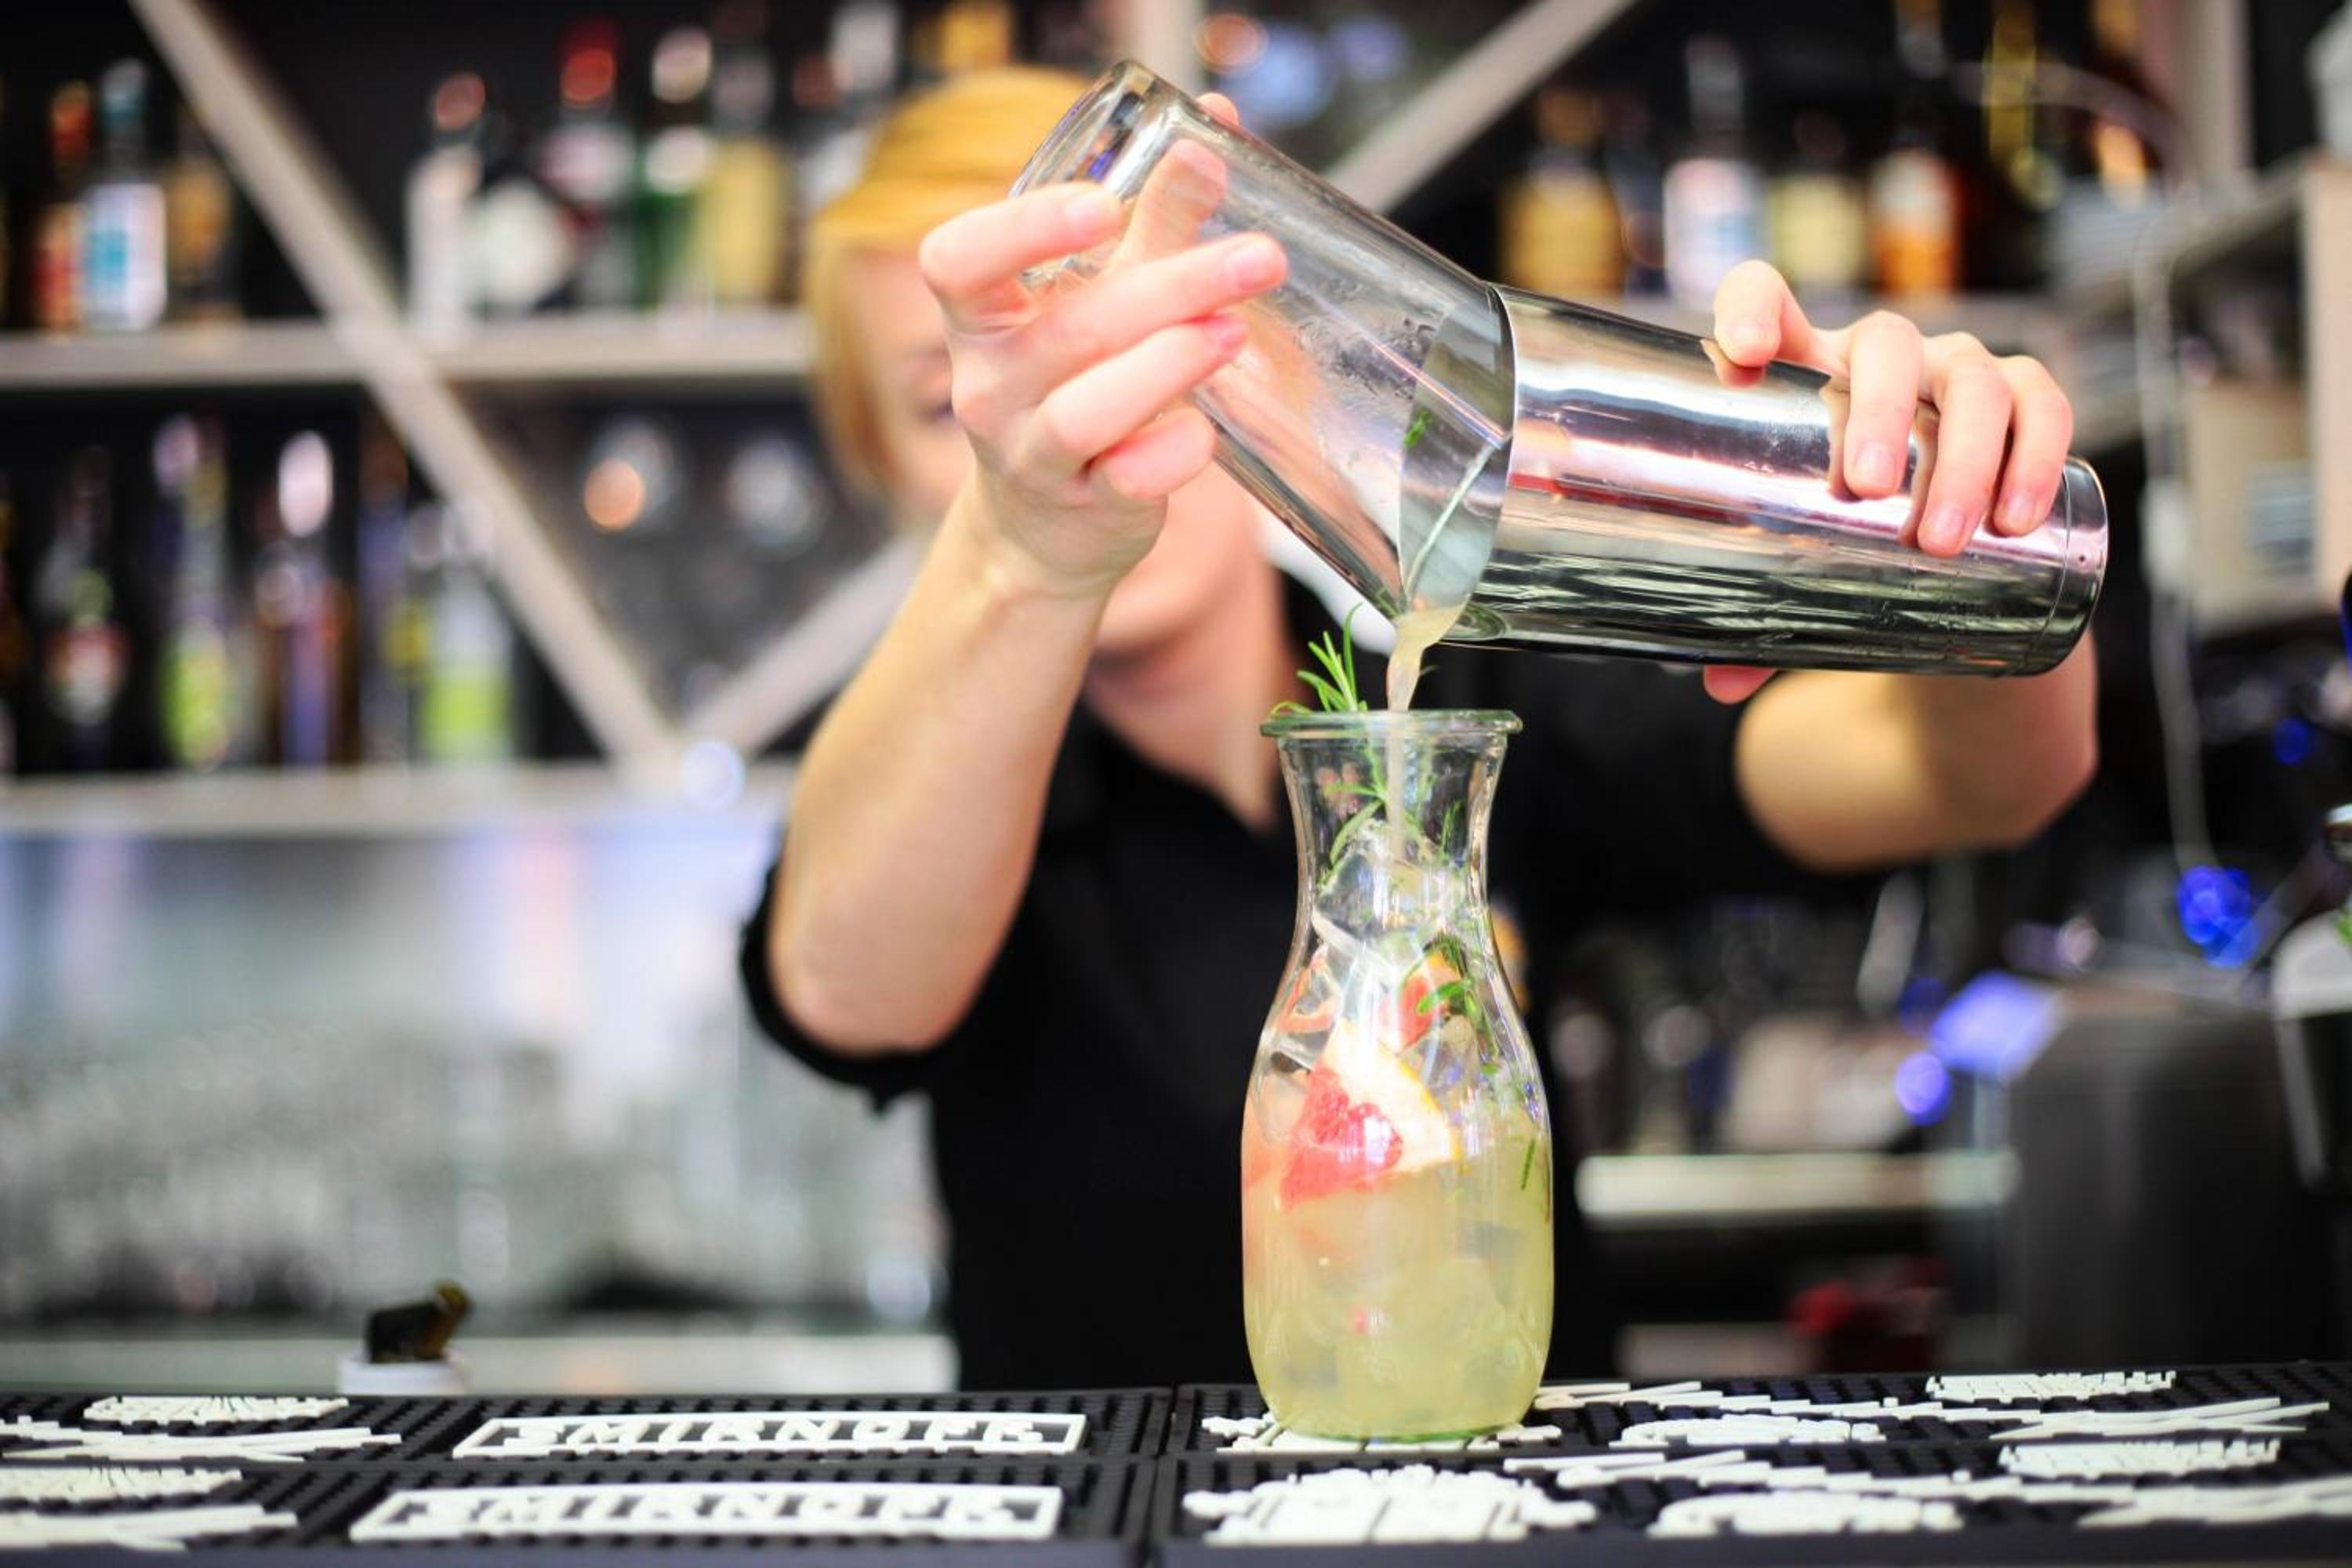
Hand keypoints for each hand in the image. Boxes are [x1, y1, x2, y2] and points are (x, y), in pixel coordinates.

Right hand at [918, 94, 1283, 599]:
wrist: (1050, 529)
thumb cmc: (1076, 386)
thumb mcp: (1100, 297)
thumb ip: (1154, 217)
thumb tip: (1216, 123)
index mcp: (981, 319)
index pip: (956, 263)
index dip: (1023, 229)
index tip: (1103, 207)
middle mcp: (992, 388)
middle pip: (1070, 328)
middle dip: (1172, 286)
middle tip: (1258, 256)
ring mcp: (1032, 456)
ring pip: (1086, 411)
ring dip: (1168, 366)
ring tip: (1234, 331)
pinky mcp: (1086, 511)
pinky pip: (1129, 479)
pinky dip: (1173, 451)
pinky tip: (1205, 430)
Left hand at [1698, 260, 2074, 702]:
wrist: (1947, 553)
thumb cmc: (1849, 537)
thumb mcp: (1801, 562)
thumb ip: (1759, 612)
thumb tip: (1718, 681)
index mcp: (1804, 371)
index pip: (1770, 299)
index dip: (1754, 306)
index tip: (1742, 351)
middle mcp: (1884, 357)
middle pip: (1886, 344)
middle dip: (1881, 411)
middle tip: (1868, 487)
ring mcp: (1959, 371)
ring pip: (1972, 382)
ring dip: (1963, 456)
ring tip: (1944, 538)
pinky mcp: (2026, 400)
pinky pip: (2044, 403)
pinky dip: (2035, 455)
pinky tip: (2015, 516)